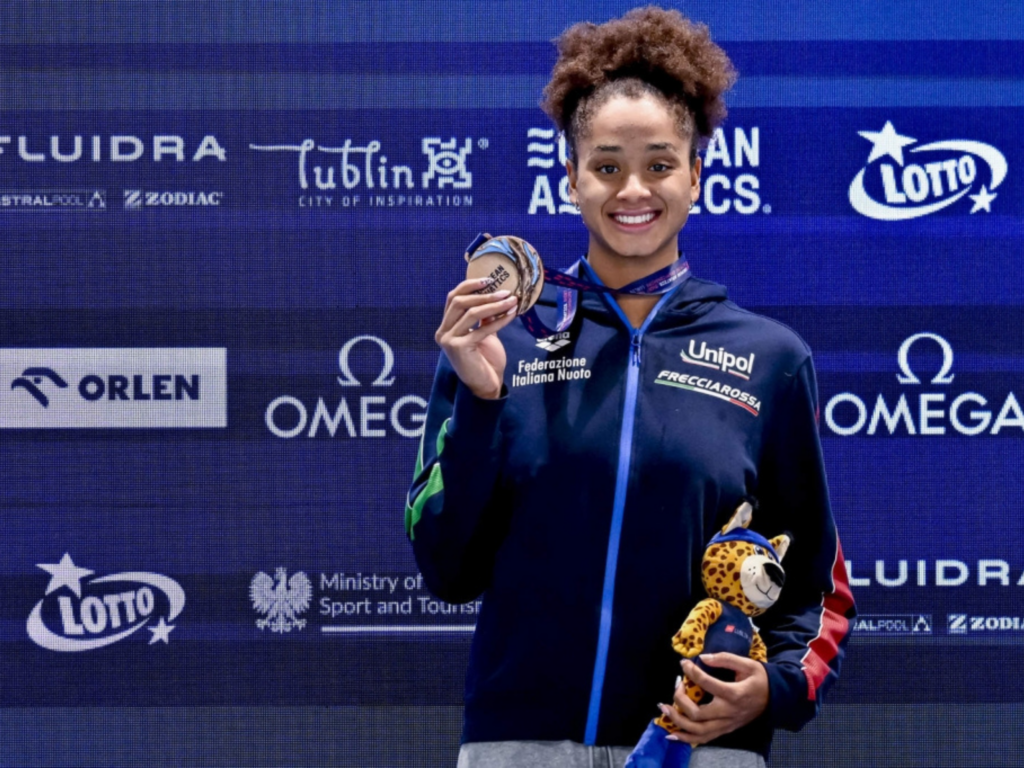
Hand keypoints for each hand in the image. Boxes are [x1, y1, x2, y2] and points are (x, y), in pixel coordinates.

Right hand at [435, 276, 518, 399]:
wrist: (485, 386)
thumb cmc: (484, 361)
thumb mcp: (482, 334)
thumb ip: (484, 317)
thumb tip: (497, 294)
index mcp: (445, 327)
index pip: (453, 298)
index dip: (469, 286)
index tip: (489, 280)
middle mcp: (442, 332)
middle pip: (460, 302)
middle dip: (484, 294)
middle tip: (506, 292)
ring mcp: (449, 340)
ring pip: (471, 313)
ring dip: (494, 305)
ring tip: (512, 301)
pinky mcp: (459, 348)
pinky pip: (482, 328)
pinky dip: (499, 320)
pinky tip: (511, 315)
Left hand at [658, 653, 769, 745]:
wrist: (775, 698)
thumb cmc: (760, 679)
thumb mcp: (747, 664)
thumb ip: (725, 659)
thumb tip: (703, 657)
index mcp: (734, 694)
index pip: (707, 684)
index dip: (692, 672)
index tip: (683, 664)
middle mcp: (728, 713)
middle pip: (697, 714)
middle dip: (680, 701)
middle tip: (675, 687)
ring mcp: (726, 724)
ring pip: (698, 731)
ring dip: (677, 722)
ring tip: (664, 709)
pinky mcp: (725, 730)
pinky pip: (703, 739)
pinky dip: (686, 738)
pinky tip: (671, 734)